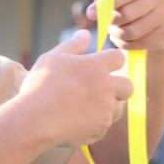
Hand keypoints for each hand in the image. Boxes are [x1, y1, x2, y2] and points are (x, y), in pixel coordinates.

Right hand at [19, 31, 132, 146]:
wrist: (35, 120)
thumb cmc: (41, 85)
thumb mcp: (53, 58)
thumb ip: (73, 45)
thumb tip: (85, 33)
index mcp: (97, 67)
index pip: (119, 58)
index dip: (111, 61)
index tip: (101, 65)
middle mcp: (107, 88)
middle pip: (127, 86)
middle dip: (118, 87)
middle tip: (99, 89)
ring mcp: (105, 111)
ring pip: (118, 108)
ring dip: (108, 107)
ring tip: (85, 107)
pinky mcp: (100, 130)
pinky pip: (104, 126)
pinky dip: (95, 125)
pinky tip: (77, 122)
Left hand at [93, 0, 163, 54]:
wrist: (158, 15)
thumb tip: (92, 11)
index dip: (107, 4)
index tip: (91, 13)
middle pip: (127, 14)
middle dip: (112, 21)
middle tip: (108, 22)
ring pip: (131, 32)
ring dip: (117, 34)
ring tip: (117, 29)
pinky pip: (139, 44)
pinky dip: (127, 43)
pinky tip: (126, 38)